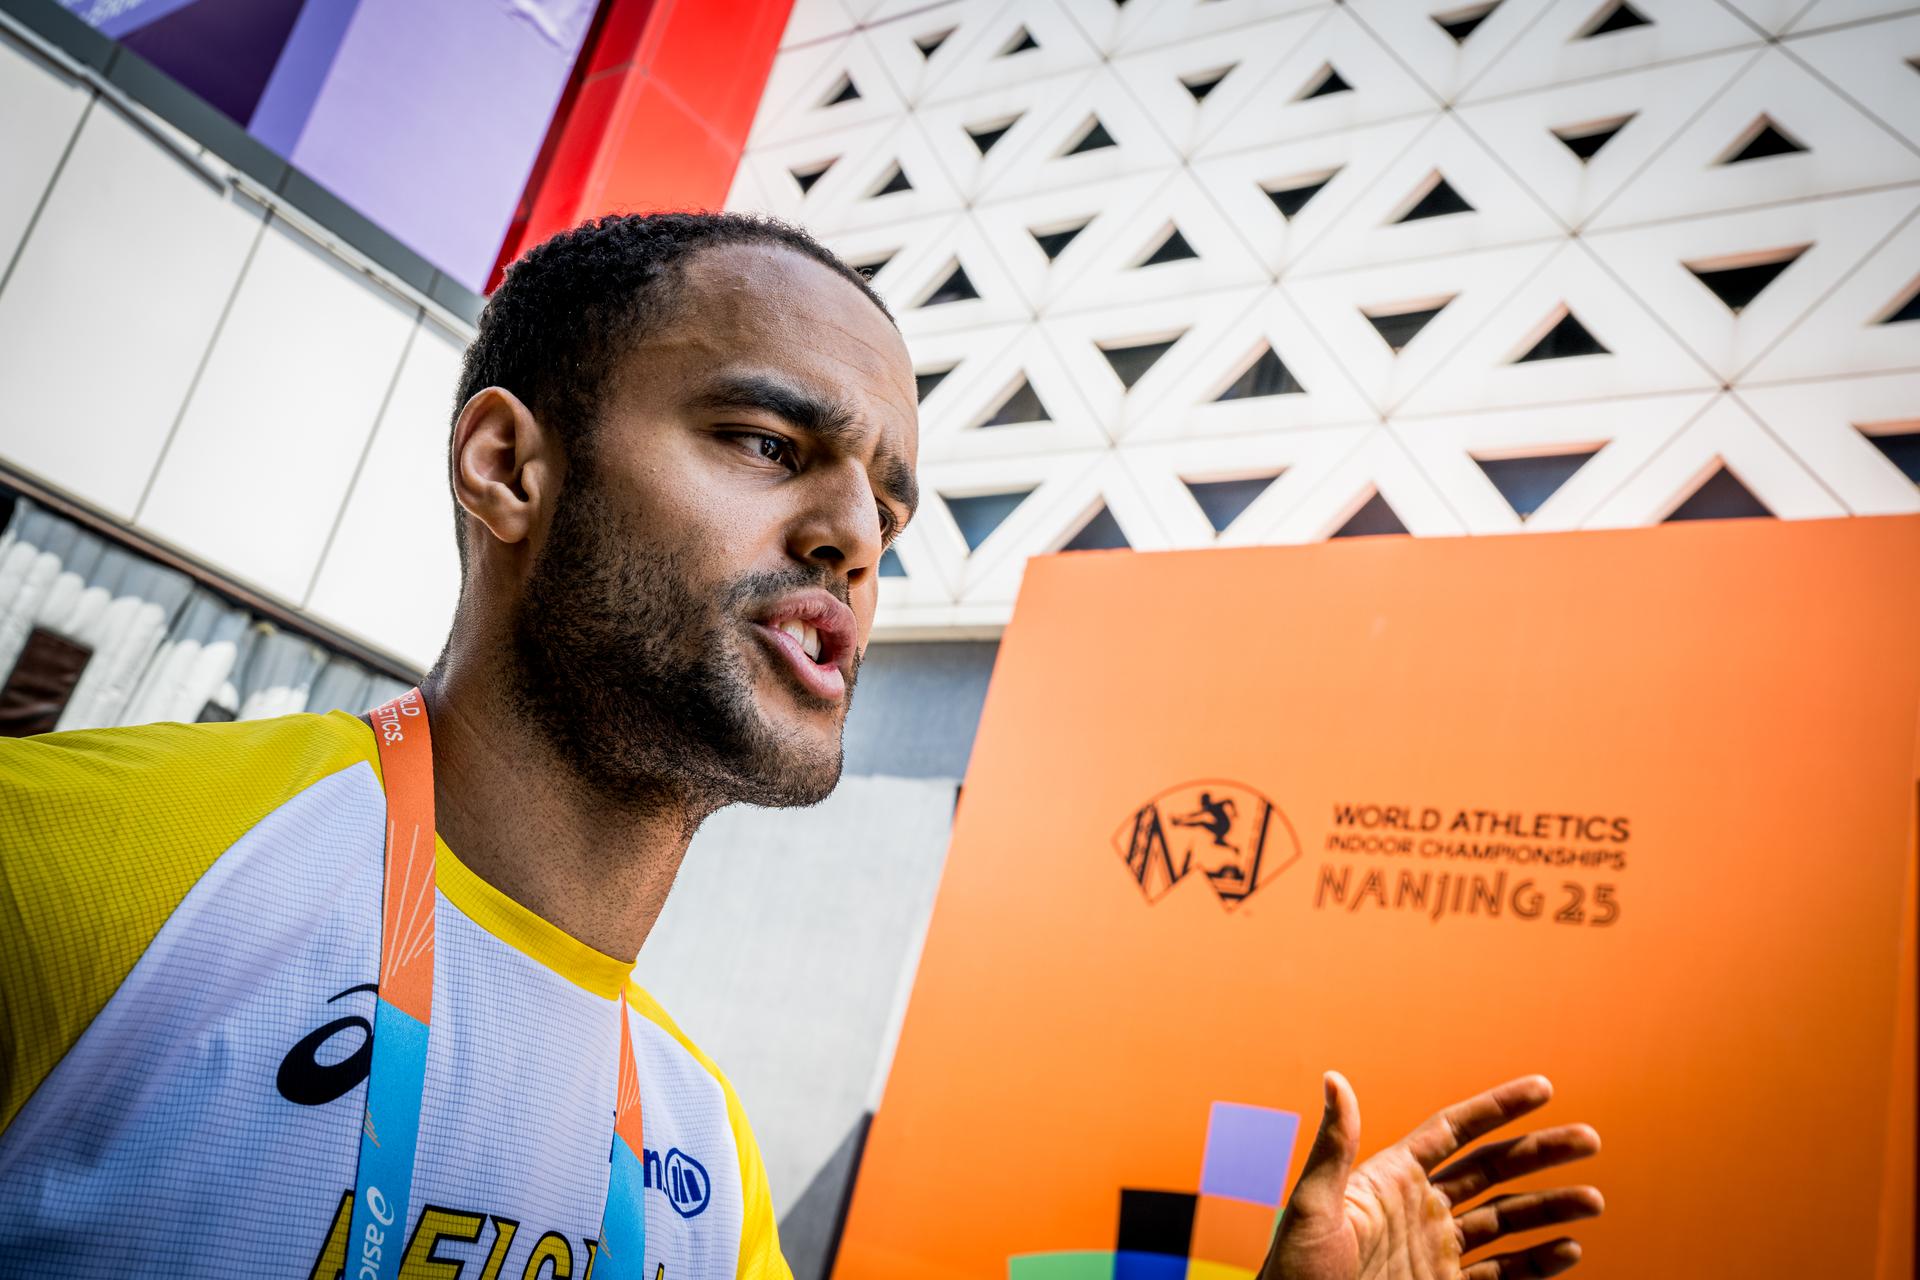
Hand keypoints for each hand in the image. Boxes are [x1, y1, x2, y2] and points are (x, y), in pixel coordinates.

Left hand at [1262, 1073, 1602, 1279]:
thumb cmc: (1296, 1273)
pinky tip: (1569, 1250)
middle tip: (1590, 1139)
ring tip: (1594, 1200)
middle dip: (1541, 1153)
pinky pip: (1503, 1273)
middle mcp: (1420, 1209)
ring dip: (1550, 1209)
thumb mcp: (1312, 1208)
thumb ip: (1334, 1148)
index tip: (1544, 1088)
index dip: (1497, 1108)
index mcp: (1391, 1179)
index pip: (1454, 1131)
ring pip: (1507, 1221)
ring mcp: (1436, 1252)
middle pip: (1492, 1170)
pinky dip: (1538, 1262)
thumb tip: (1335, 1078)